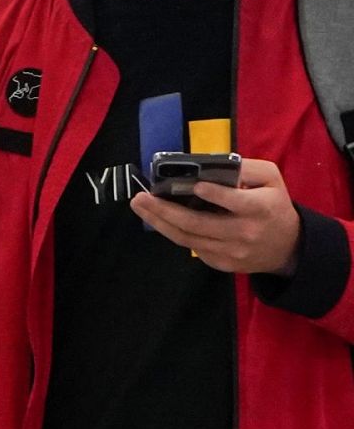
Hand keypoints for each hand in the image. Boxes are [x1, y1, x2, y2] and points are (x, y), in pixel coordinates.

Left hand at [131, 158, 301, 275]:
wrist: (288, 247)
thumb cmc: (274, 205)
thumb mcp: (270, 179)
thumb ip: (245, 168)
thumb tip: (211, 165)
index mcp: (260, 209)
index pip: (234, 202)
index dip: (214, 195)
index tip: (193, 186)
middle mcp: (244, 233)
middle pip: (198, 224)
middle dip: (164, 210)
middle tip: (140, 197)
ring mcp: (232, 252)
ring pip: (188, 238)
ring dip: (159, 222)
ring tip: (141, 206)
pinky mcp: (223, 263)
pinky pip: (193, 247)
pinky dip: (173, 233)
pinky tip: (158, 219)